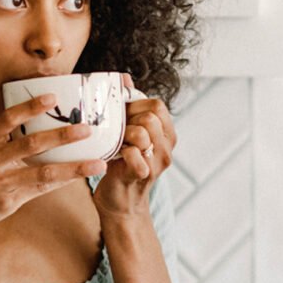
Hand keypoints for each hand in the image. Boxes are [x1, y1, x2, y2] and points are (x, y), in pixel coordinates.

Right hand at [0, 93, 106, 240]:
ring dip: (72, 165)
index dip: (31, 106)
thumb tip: (28, 128)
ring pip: (42, 170)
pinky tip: (78, 178)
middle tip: (87, 128)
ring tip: (96, 162)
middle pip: (32, 142)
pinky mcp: (6, 200)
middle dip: (62, 135)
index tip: (53, 96)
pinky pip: (39, 189)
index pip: (8, 117)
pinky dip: (60, 182)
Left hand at [91, 73, 175, 221]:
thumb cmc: (120, 165)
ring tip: (115, 146)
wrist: (118, 203)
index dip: (135, 105)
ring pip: (142, 132)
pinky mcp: (144, 175)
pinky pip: (134, 154)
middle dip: (127, 120)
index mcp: (166, 134)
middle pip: (150, 117)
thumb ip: (129, 109)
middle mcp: (167, 147)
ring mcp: (158, 162)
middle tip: (116, 134)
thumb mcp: (127, 134)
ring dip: (122, 136)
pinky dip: (121, 153)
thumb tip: (123, 78)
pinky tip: (114, 159)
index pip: (157, 105)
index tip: (121, 117)